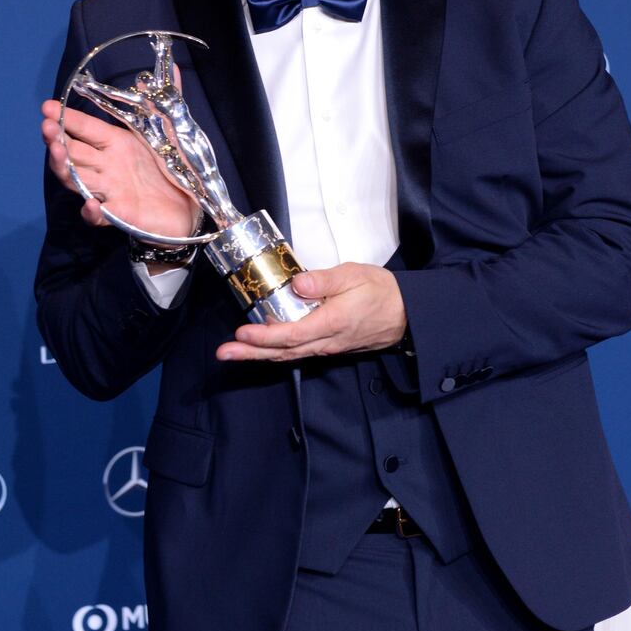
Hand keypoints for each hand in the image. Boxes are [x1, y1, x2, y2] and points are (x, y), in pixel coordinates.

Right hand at [41, 99, 201, 238]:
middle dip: (57, 139)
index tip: (47, 106)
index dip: (67, 118)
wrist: (194, 206)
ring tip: (58, 154)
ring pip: (77, 179)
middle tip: (47, 128)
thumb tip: (173, 65)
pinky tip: (91, 203)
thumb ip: (170, 99)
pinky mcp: (119, 215)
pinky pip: (97, 215)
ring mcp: (110, 190)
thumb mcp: (176, 130)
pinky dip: (91, 211)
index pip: (85, 128)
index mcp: (116, 142)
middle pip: (73, 152)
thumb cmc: (177, 167)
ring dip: (64, 168)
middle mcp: (107, 165)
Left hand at [217, 263, 406, 361]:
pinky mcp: (328, 345)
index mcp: (331, 322)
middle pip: (283, 351)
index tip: (242, 333)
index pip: (291, 334)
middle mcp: (326, 340)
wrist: (407, 314)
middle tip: (223, 353)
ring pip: (289, 355)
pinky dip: (276, 352)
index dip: (264, 337)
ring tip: (233, 353)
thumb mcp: (354, 275)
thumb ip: (324, 280)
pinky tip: (261, 349)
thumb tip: (298, 284)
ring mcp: (327, 346)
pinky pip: (298, 352)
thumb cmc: (381, 292)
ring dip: (259, 355)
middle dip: (251, 354)